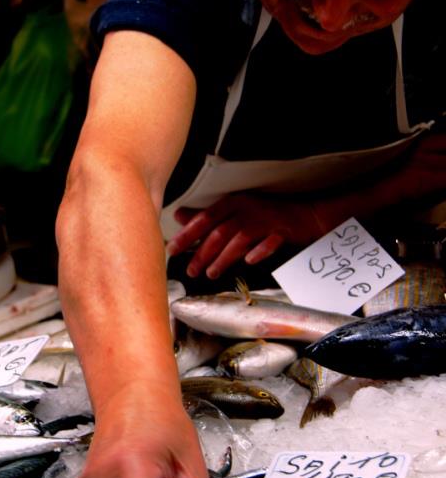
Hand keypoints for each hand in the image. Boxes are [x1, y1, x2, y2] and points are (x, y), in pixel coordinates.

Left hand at [167, 192, 325, 278]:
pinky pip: (270, 241)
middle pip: (220, 232)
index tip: (172, 250)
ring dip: (224, 258)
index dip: (187, 234)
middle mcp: (247, 209)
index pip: (205, 218)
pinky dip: (259, 251)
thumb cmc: (265, 217)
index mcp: (233, 203)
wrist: (305, 216)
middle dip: (202, 252)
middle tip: (190, 270)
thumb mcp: (235, 212)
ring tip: (211, 274)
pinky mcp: (283, 231)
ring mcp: (266, 219)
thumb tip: (179, 216)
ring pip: (240, 239)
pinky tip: (249, 261)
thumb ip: (207, 216)